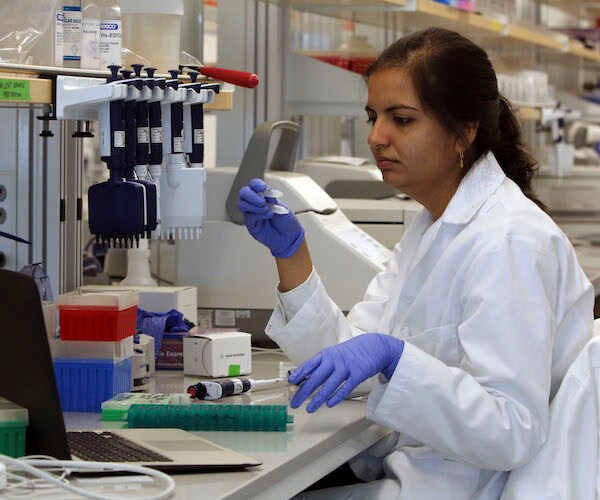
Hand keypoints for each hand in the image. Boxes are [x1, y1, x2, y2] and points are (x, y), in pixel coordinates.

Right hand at [238, 178, 304, 257]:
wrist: (290, 238)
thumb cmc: (287, 223)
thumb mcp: (282, 208)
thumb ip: (272, 200)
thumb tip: (266, 192)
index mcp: (263, 197)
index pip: (253, 186)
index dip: (255, 184)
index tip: (262, 187)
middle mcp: (255, 205)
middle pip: (243, 193)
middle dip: (251, 195)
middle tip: (262, 201)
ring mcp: (252, 215)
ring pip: (242, 204)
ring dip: (254, 205)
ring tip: (266, 209)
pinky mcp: (251, 225)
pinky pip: (249, 217)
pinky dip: (258, 214)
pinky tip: (268, 215)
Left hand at [288, 333, 404, 412]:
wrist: (374, 346)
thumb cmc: (351, 353)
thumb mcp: (334, 355)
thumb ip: (322, 365)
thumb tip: (304, 378)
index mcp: (326, 355)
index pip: (309, 365)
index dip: (299, 374)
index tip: (290, 382)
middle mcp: (334, 360)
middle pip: (316, 378)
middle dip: (303, 391)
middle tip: (294, 403)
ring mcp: (346, 367)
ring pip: (329, 385)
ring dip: (318, 398)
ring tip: (309, 409)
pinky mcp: (358, 374)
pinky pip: (345, 388)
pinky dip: (337, 396)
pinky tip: (329, 404)